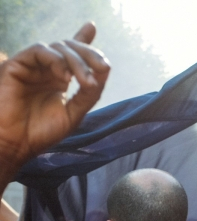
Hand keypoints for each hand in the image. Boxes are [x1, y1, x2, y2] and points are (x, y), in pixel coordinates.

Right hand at [0, 22, 109, 174]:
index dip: (82, 40)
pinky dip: (56, 60)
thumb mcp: (74, 114)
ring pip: (58, 47)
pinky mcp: (17, 65)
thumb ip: (89, 94)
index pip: (72, 55)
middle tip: (104, 67)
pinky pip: (39, 50)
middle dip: (90, 55)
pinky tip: (65, 77)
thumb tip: (104, 71)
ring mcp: (32, 66)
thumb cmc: (42, 132)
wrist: (17, 144)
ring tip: (86, 82)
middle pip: (70, 48)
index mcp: (58, 80)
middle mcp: (46, 70)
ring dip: (78, 62)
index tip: (91, 26)